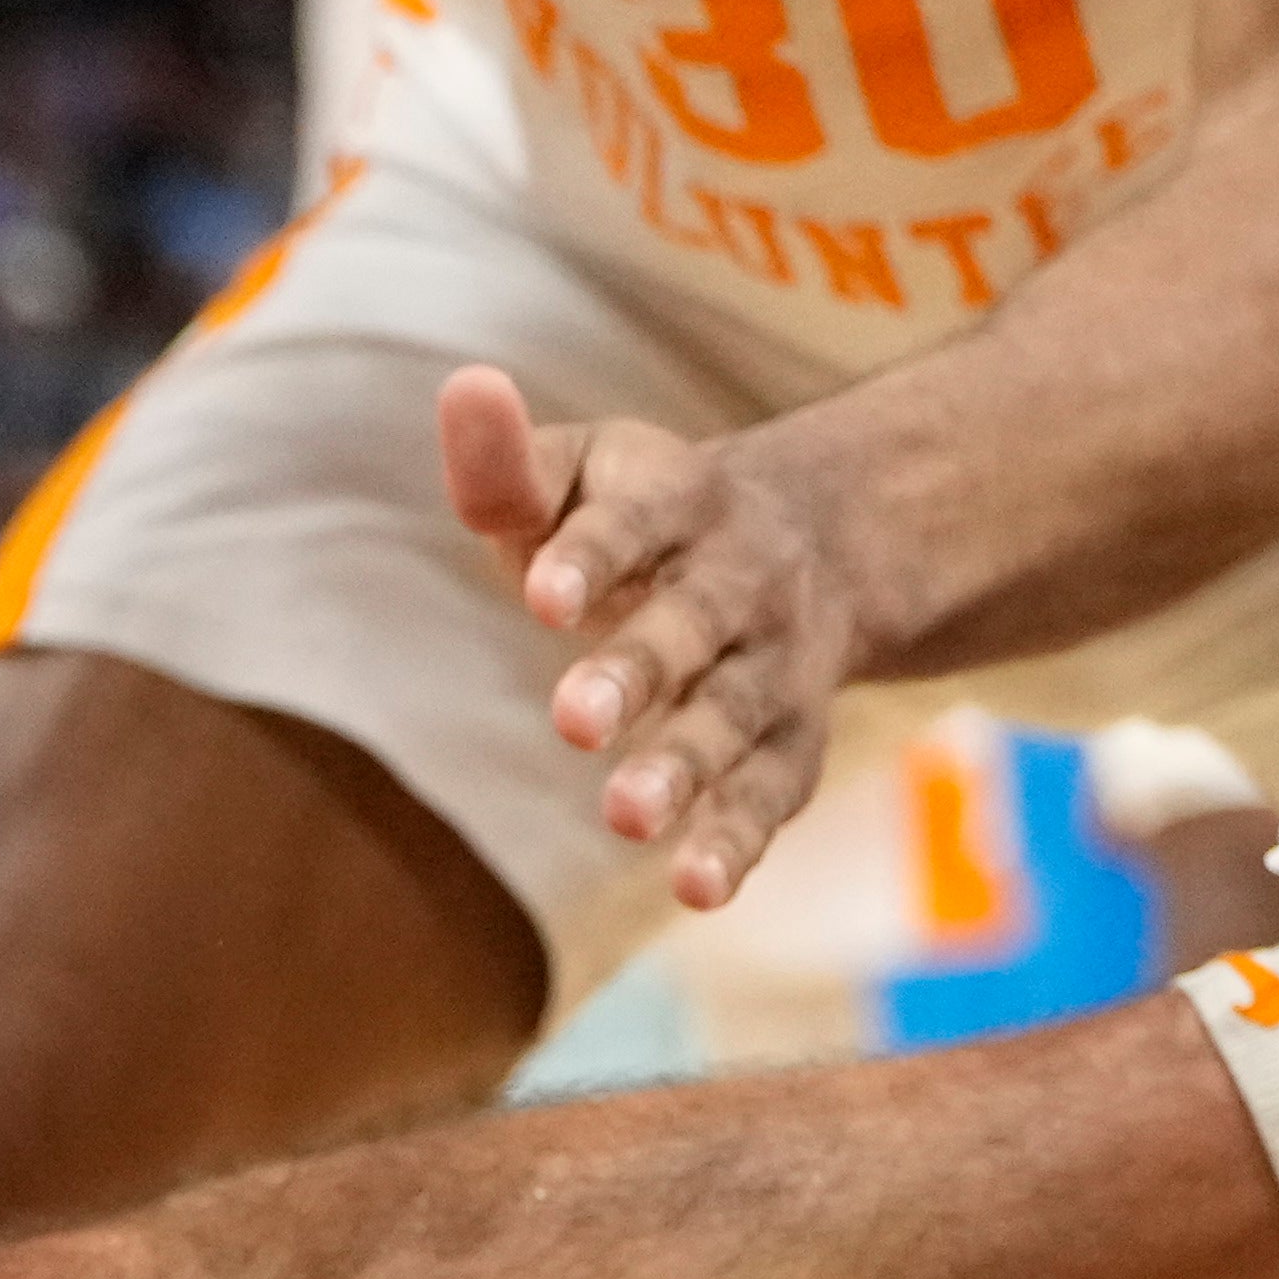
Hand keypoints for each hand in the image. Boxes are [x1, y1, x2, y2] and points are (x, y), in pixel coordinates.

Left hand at [441, 368, 865, 911]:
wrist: (815, 541)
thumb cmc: (647, 517)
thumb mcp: (584, 474)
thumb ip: (510, 464)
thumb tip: (463, 389)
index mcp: (683, 500)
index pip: (633, 523)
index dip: (589, 557)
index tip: (539, 596)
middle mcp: (741, 582)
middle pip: (691, 626)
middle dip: (635, 670)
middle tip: (570, 719)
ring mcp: (772, 667)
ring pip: (733, 717)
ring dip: (684, 765)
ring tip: (625, 813)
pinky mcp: (789, 746)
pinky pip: (768, 797)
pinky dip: (735, 843)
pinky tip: (693, 889)